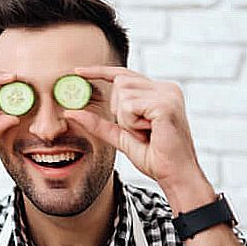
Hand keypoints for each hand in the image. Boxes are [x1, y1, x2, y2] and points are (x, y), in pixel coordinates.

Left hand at [66, 66, 212, 206]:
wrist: (176, 174)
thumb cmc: (155, 157)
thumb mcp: (121, 137)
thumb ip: (98, 123)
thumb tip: (70, 112)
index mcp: (159, 92)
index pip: (124, 74)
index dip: (99, 71)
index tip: (77, 71)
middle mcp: (166, 88)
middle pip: (120, 83)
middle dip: (119, 111)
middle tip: (139, 131)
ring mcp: (168, 93)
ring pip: (123, 95)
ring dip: (127, 120)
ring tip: (147, 133)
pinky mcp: (165, 104)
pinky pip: (130, 107)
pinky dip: (133, 124)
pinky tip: (150, 133)